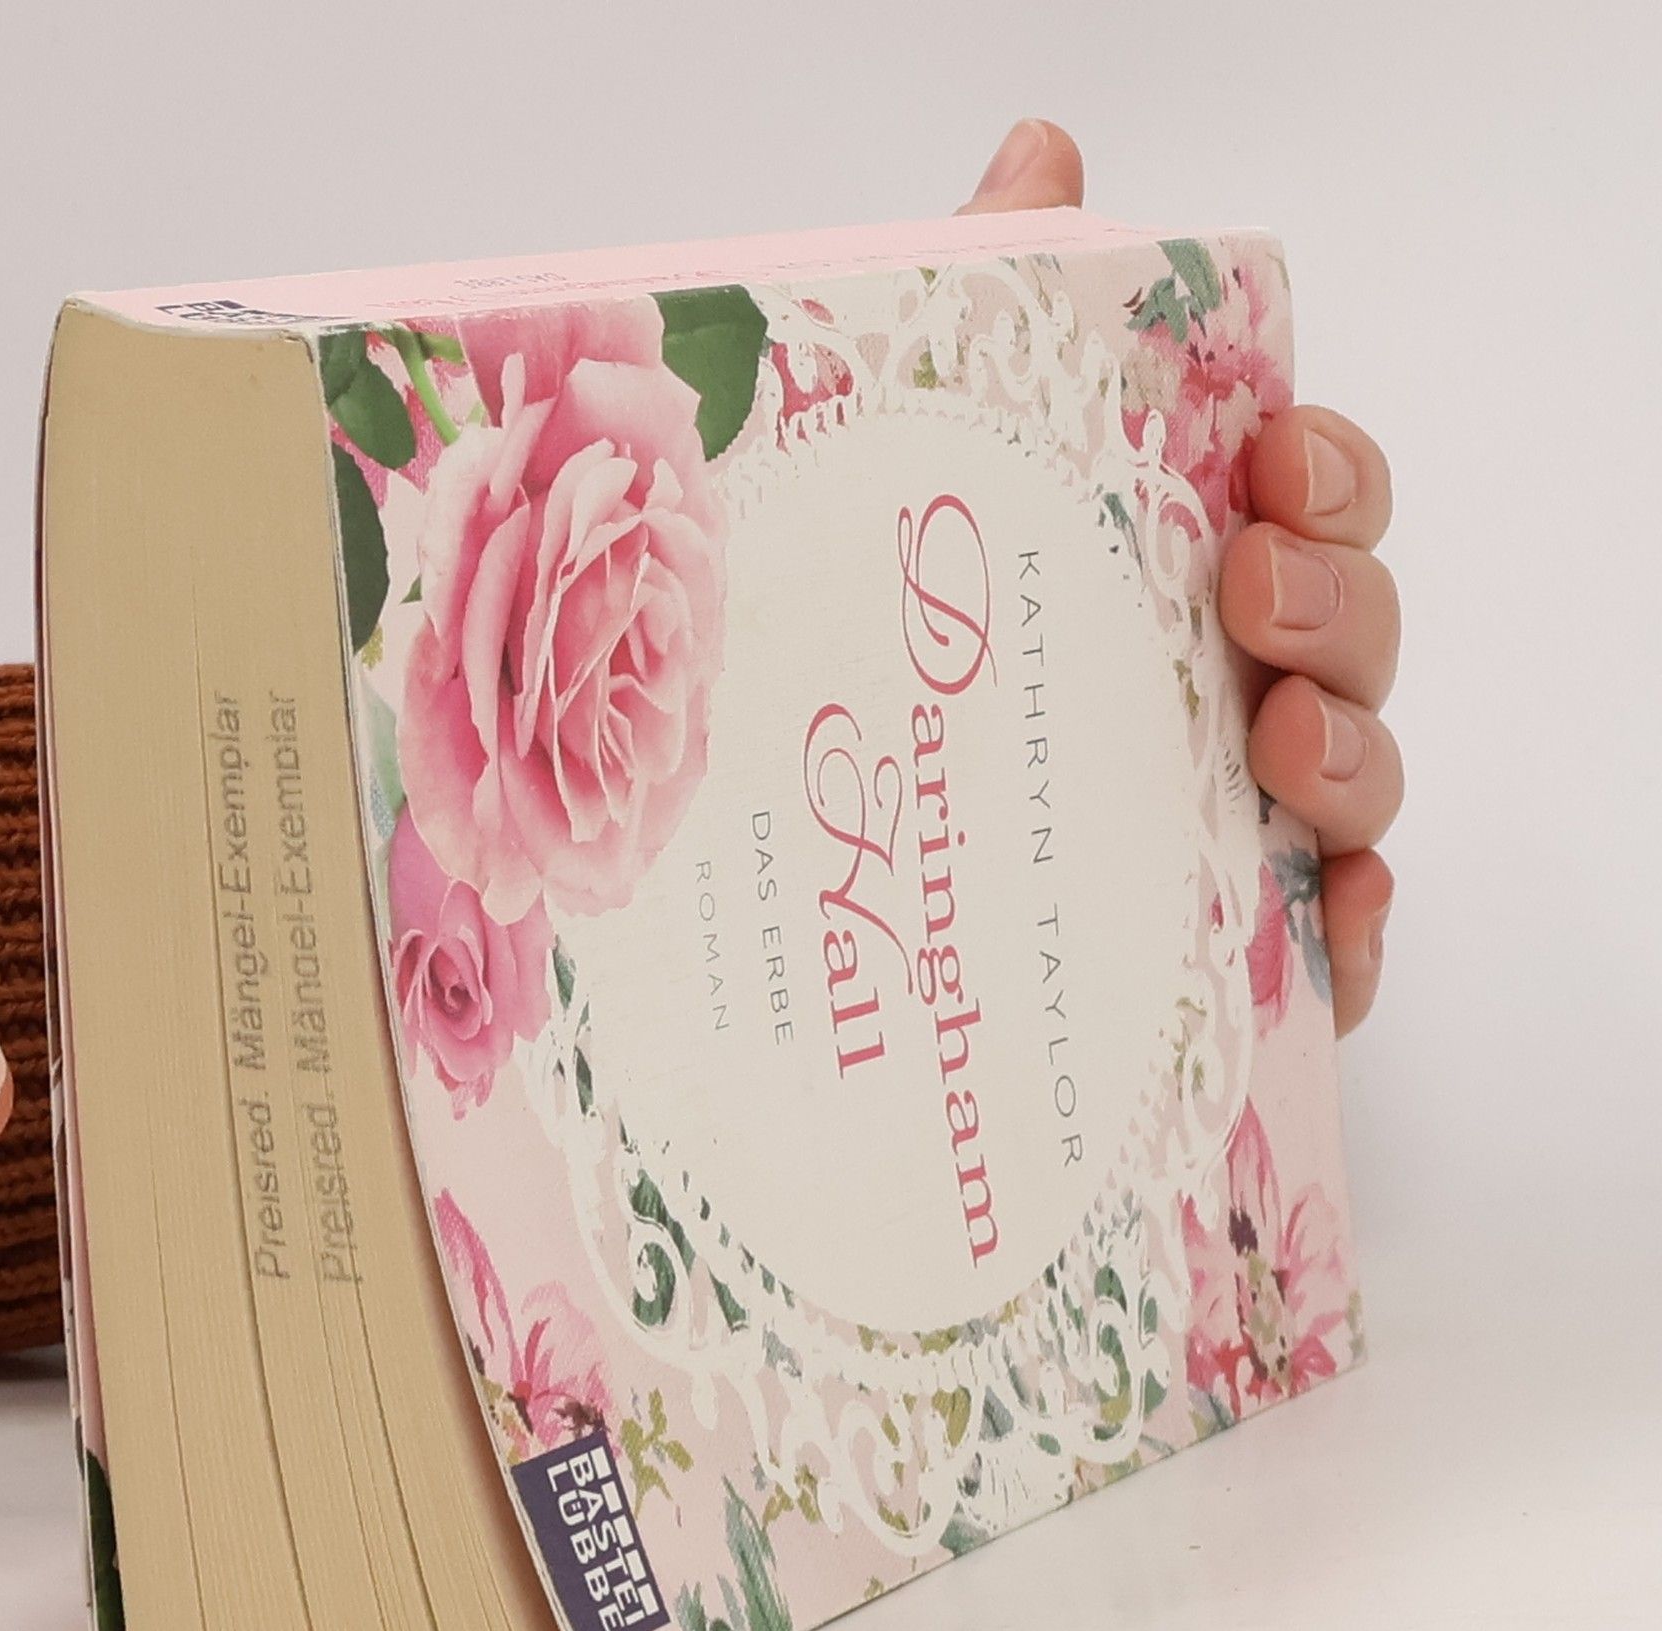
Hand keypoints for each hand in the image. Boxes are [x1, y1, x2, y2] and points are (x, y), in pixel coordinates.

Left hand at [963, 121, 1401, 1034]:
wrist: (798, 869)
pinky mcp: (1224, 954)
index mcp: (1174, 578)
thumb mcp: (922, 463)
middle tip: (1255, 593)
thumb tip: (1043, 154)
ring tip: (1283, 743)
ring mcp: (1229, 825)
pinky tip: (1337, 909)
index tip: (1274, 454)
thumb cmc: (901, 649)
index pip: (1308, 510)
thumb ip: (993, 300)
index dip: (1326, 474)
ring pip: (1355, 787)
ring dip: (1352, 758)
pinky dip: (1353, 932)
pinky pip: (1326, 955)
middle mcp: (1222, 690)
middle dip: (1338, 602)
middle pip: (1352, 637)